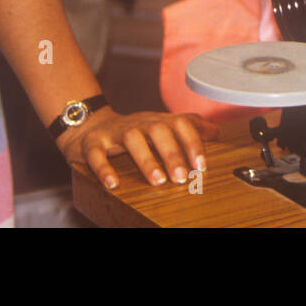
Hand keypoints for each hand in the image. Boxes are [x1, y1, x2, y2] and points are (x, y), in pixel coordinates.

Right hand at [60, 108, 219, 188]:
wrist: (90, 125)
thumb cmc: (133, 131)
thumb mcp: (160, 126)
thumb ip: (189, 127)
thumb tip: (216, 132)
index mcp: (156, 120)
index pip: (179, 123)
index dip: (192, 142)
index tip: (202, 165)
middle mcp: (138, 123)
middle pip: (157, 130)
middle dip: (172, 153)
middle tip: (182, 176)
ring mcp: (114, 132)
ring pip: (131, 139)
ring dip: (146, 159)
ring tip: (158, 180)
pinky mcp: (92, 144)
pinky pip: (96, 153)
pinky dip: (104, 169)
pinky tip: (113, 184)